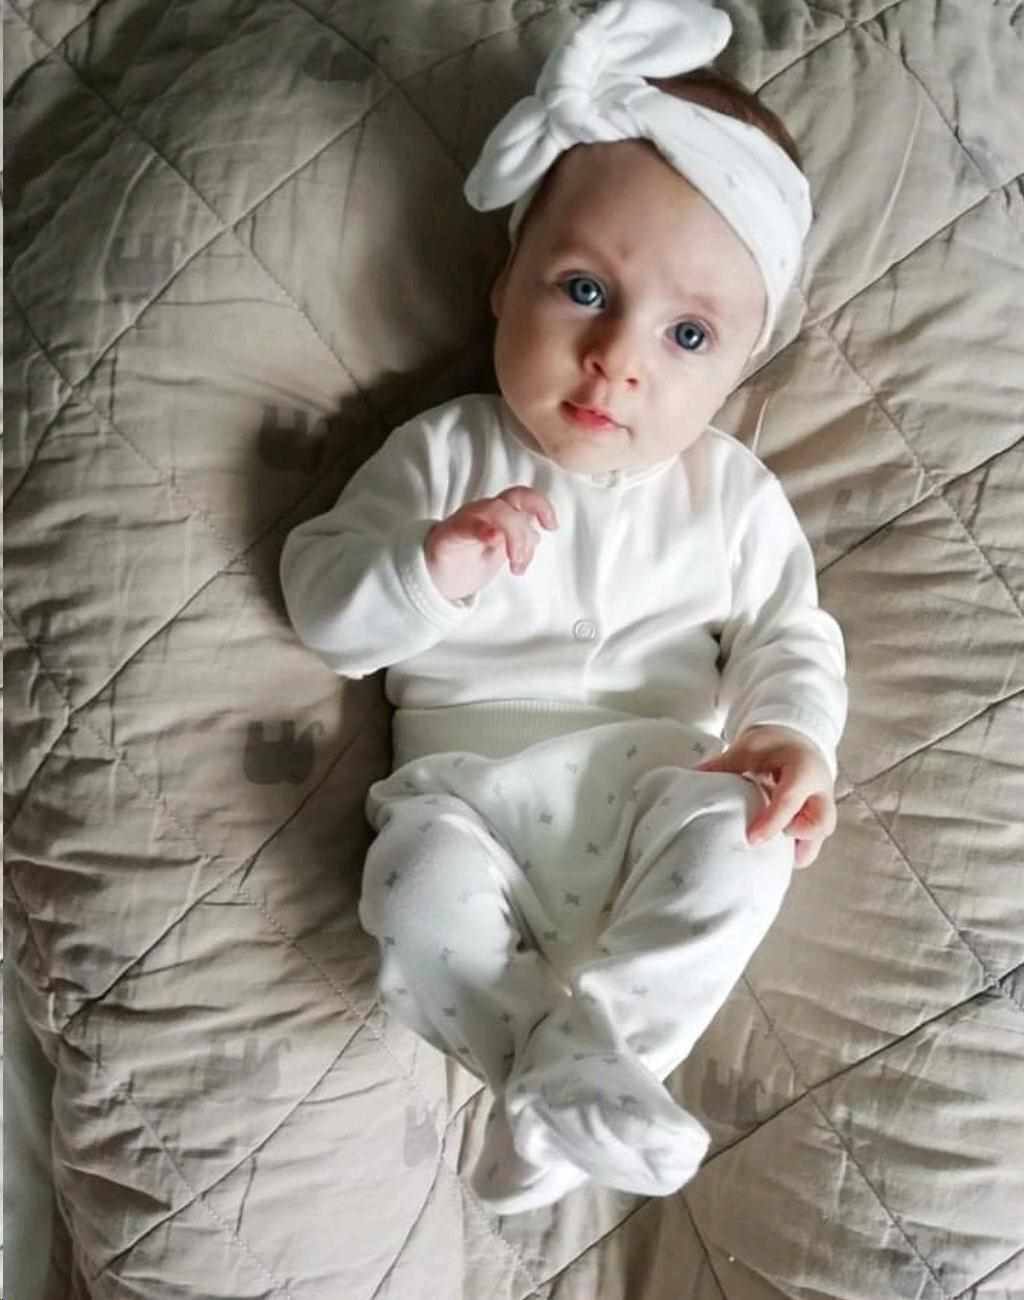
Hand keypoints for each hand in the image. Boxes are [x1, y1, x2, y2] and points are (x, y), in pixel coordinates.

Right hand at [424, 487, 557, 601]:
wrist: (435, 576)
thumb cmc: (469, 559)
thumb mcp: (501, 551)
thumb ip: (519, 540)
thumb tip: (538, 535)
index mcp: (500, 512)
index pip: (524, 496)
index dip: (543, 505)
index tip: (552, 526)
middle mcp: (485, 510)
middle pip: (514, 498)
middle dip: (527, 529)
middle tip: (522, 561)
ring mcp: (467, 519)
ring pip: (496, 511)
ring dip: (513, 538)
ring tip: (515, 565)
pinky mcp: (449, 534)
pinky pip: (467, 526)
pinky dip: (482, 530)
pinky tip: (491, 540)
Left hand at [696, 724, 836, 867]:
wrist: (796, 742)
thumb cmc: (773, 745)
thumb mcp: (748, 747)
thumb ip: (724, 763)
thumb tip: (694, 776)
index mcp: (804, 769)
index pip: (790, 800)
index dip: (771, 822)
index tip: (751, 838)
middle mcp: (820, 791)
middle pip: (820, 824)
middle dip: (795, 837)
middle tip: (767, 833)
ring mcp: (823, 807)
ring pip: (819, 839)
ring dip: (795, 848)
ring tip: (769, 847)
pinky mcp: (818, 819)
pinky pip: (811, 844)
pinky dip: (794, 850)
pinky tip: (773, 850)